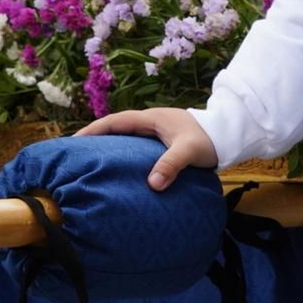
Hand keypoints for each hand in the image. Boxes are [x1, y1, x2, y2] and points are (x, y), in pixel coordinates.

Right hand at [76, 107, 217, 190]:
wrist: (228, 135)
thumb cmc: (208, 139)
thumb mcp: (189, 151)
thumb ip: (171, 165)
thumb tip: (152, 184)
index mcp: (151, 119)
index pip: (115, 122)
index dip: (94, 130)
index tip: (75, 141)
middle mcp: (150, 122)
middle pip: (115, 128)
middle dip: (96, 138)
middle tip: (76, 154)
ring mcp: (156, 131)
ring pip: (125, 137)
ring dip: (109, 146)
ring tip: (92, 163)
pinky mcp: (162, 142)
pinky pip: (135, 146)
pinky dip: (123, 154)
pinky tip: (120, 170)